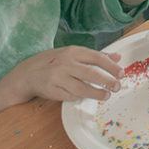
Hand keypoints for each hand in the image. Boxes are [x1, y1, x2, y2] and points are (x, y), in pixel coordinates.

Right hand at [0, 46, 122, 114]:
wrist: (27, 73)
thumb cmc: (54, 62)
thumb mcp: (73, 54)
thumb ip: (95, 56)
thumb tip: (118, 57)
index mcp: (73, 52)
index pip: (96, 58)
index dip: (110, 66)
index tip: (121, 73)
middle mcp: (65, 63)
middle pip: (90, 73)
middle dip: (106, 81)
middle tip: (117, 86)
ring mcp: (57, 77)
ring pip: (81, 87)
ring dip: (96, 93)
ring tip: (106, 95)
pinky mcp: (52, 90)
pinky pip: (70, 96)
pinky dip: (79, 97)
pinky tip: (85, 97)